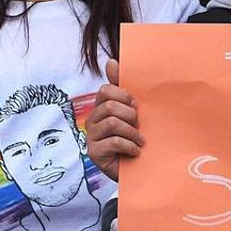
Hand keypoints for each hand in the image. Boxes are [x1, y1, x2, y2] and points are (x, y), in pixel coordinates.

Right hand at [86, 60, 142, 181]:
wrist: (139, 170)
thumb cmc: (136, 138)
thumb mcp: (133, 112)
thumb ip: (123, 88)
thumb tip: (111, 61)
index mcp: (101, 108)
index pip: (105, 90)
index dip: (124, 96)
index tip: (136, 107)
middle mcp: (92, 121)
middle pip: (109, 106)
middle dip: (130, 115)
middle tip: (138, 126)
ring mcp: (91, 137)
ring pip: (112, 122)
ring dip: (132, 132)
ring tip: (139, 141)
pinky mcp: (94, 153)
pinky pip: (112, 141)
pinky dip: (129, 145)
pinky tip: (135, 151)